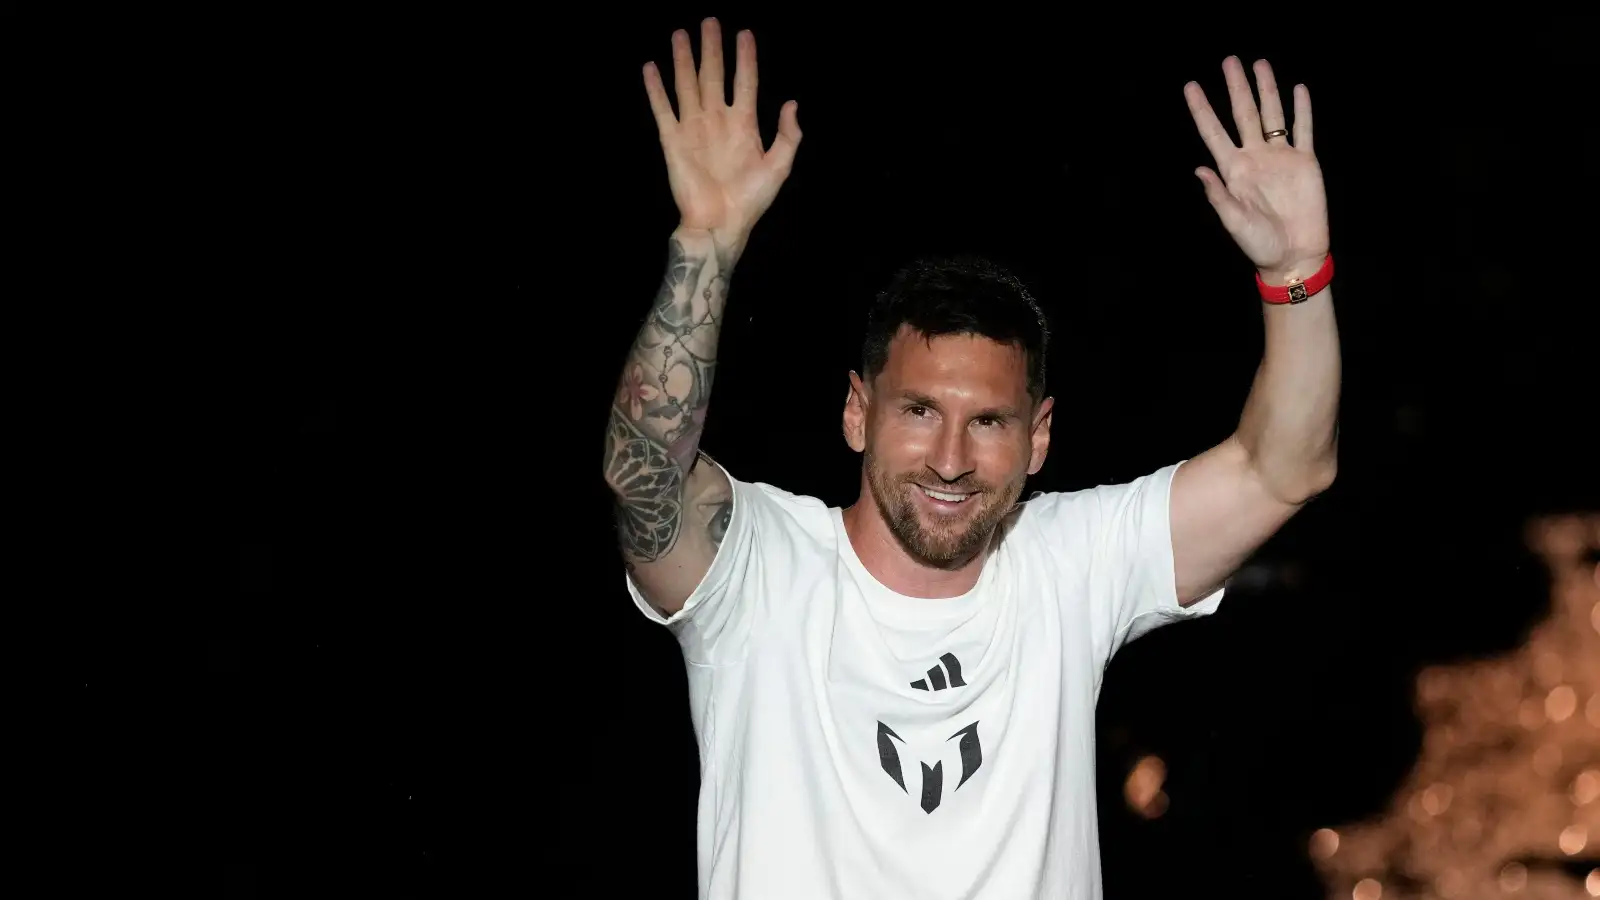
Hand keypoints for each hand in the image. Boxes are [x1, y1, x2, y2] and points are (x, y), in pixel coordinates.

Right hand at [643, 19, 801, 245]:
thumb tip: (792, 103)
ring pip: (688, 85)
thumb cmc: (750, 201)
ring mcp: (694, 128)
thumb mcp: (779, 167)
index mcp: (744, 125)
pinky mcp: (673, 140)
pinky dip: (655, 88)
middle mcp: (717, 120)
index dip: (745, 58)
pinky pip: (663, 109)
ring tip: (680, 33)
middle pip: (714, 75)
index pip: (745, 82)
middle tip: (709, 21)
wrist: (720, 225)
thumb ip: (788, 135)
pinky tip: (650, 67)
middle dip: (711, 48)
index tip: (744, 33)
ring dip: (683, 59)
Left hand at [1185, 57, 1328, 282]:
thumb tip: (1198, 170)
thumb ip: (1218, 195)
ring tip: (1260, 63)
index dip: (1202, 109)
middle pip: (1244, 114)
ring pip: (1273, 114)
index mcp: (1233, 170)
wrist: (1294, 254)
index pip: (1214, 132)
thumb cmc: (1259, 244)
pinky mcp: (1305, 162)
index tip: (1190, 85)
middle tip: (1229, 60)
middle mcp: (1255, 157)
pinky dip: (1302, 109)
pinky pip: (1303, 130)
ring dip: (1267, 89)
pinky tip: (1298, 88)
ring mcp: (1280, 157)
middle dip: (1236, 87)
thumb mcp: (1234, 222)